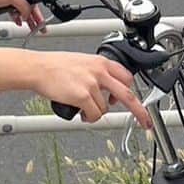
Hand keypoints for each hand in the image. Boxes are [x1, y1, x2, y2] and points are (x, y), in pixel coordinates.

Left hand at [0, 0, 46, 32]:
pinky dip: (16, 17)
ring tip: (30, 27)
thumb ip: (24, 6)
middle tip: (39, 28)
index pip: (32, 2)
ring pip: (20, 10)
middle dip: (33, 18)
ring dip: (24, 19)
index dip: (36, 13)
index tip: (41, 22)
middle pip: (27, 7)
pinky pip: (12, 12)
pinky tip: (17, 22)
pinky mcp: (1, 3)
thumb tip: (28, 13)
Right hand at [33, 52, 150, 127]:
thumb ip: (96, 72)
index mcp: (100, 62)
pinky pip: (94, 114)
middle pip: (127, 94)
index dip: (131, 90)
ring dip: (96, 112)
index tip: (138, 101)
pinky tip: (81, 113)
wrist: (38, 68)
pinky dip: (89, 117)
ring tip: (84, 109)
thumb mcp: (81, 62)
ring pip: (105, 108)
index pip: (126, 76)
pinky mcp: (82, 96)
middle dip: (139, 111)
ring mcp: (91, 84)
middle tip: (145, 121)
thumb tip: (106, 89)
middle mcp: (99, 71)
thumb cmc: (54, 65)